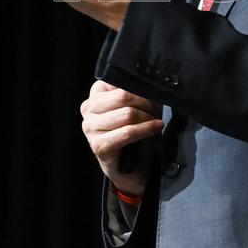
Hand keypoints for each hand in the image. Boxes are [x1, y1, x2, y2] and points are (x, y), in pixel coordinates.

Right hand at [80, 80, 162, 195]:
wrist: (130, 167)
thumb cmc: (134, 132)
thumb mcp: (135, 106)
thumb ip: (138, 93)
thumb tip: (153, 84)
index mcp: (96, 93)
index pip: (120, 80)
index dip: (141, 86)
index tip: (154, 94)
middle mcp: (88, 108)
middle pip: (124, 96)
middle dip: (147, 102)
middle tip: (158, 110)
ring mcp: (90, 127)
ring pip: (127, 114)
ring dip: (148, 117)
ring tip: (156, 121)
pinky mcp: (98, 145)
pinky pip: (127, 133)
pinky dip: (146, 130)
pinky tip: (156, 128)